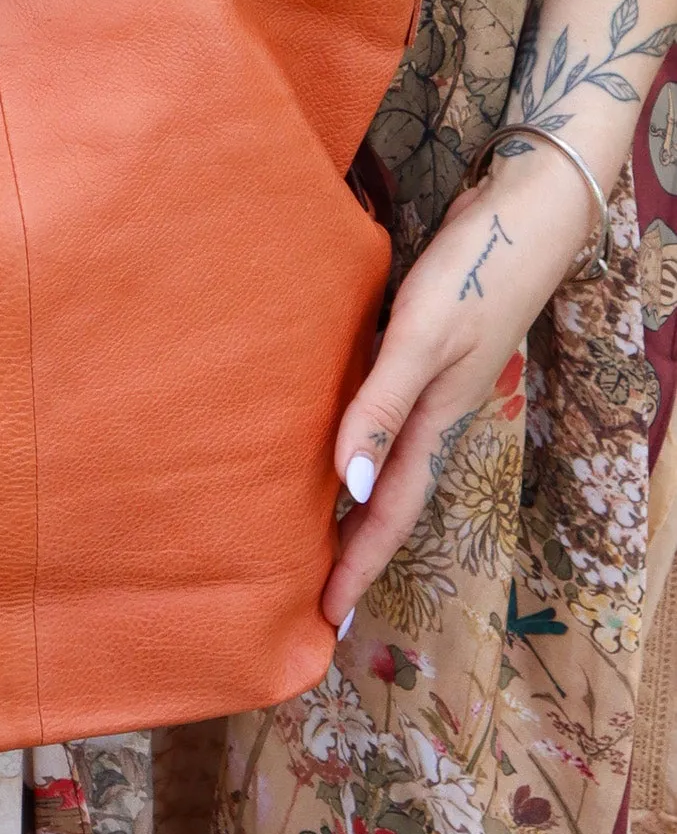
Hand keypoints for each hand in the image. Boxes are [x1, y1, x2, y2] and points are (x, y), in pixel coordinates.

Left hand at [322, 139, 600, 629]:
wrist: (524, 212)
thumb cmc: (473, 271)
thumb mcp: (422, 336)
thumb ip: (383, 406)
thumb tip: (351, 487)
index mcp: (436, 421)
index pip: (389, 513)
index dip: (357, 565)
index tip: (324, 620)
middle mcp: (433, 412)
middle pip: (388, 499)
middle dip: (352, 550)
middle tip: (309, 597)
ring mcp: (431, 383)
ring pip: (384, 460)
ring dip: (352, 501)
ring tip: (308, 533)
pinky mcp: (423, 350)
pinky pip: (380, 416)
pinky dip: (356, 443)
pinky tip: (325, 438)